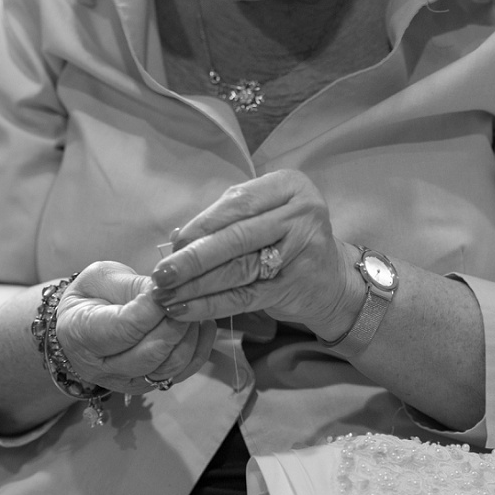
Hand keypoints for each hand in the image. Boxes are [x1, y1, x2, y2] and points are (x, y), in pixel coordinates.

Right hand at [54, 261, 216, 393]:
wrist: (83, 322)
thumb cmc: (90, 294)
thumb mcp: (102, 277)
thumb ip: (132, 286)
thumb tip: (166, 292)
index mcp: (80, 333)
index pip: (123, 328)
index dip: (151, 310)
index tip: (169, 290)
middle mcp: (100, 367)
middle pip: (148, 354)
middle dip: (175, 325)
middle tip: (189, 299)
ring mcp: (124, 381)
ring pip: (167, 368)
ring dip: (188, 338)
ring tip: (195, 310)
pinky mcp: (147, 385)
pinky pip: (180, 374)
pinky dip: (197, 351)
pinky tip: (204, 327)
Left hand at [149, 171, 363, 340]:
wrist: (332, 280)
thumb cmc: (286, 239)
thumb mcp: (263, 216)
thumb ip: (225, 220)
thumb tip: (177, 238)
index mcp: (289, 185)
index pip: (237, 203)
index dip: (201, 224)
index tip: (173, 244)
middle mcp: (301, 213)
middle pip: (235, 237)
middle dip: (192, 258)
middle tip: (162, 273)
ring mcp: (303, 250)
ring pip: (237, 268)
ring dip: (195, 285)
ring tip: (166, 294)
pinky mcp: (296, 285)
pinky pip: (244, 296)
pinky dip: (210, 304)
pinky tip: (185, 309)